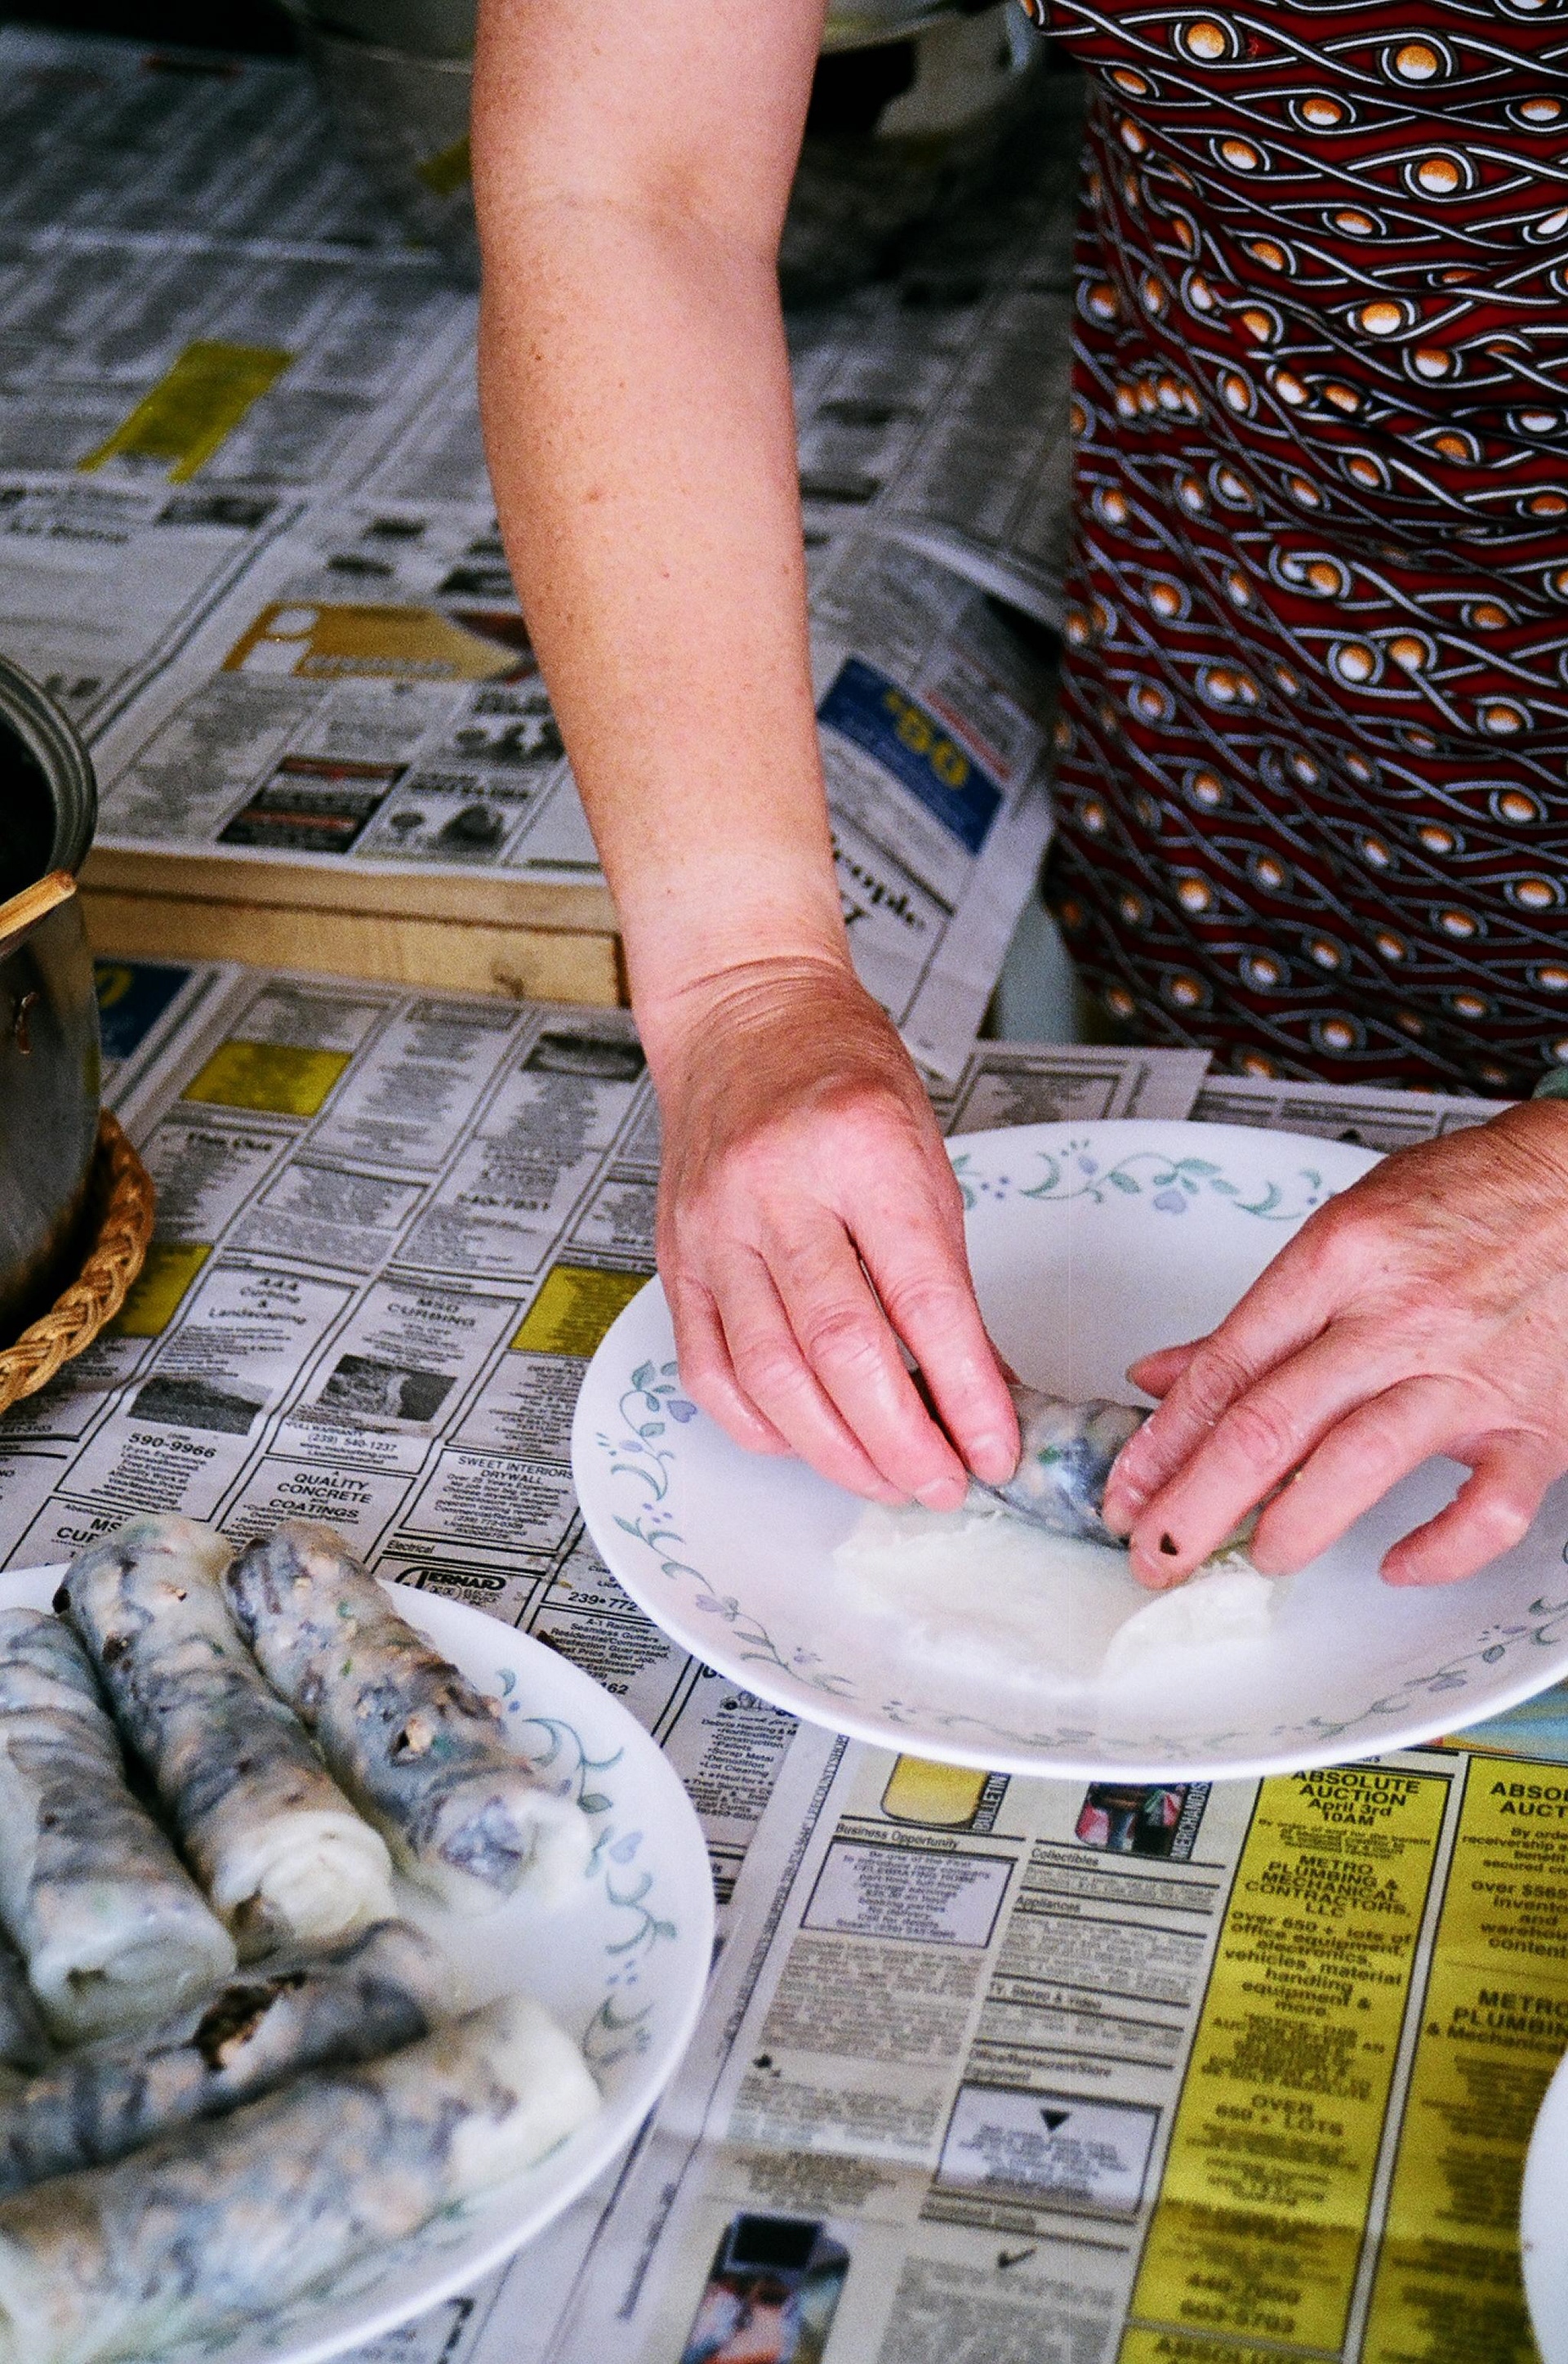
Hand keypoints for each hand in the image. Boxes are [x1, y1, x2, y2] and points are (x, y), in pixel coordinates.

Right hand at [642, 953, 1017, 1506]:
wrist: (743, 1015)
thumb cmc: (844, 1075)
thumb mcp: (926, 1155)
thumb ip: (945, 1274)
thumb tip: (979, 1390)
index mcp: (863, 1150)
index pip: (923, 1298)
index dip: (964, 1392)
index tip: (997, 1448)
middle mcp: (779, 1188)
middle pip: (839, 1349)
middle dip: (900, 1441)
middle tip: (943, 1483)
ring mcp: (715, 1224)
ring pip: (770, 1372)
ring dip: (835, 1450)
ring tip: (886, 1480)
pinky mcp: (675, 1254)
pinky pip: (708, 1366)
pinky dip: (760, 1424)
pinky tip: (804, 1442)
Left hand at [1101, 1101, 1567, 1588]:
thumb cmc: (1468, 1199)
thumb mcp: (1345, 1227)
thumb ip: (1257, 1315)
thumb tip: (1161, 1377)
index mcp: (1338, 1260)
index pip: (1227, 1368)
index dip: (1163, 1444)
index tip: (1124, 1493)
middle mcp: (1396, 1317)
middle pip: (1269, 1424)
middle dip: (1195, 1503)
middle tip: (1153, 1551)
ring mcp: (1468, 1373)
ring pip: (1358, 1464)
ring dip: (1291, 1527)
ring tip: (1254, 1557)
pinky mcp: (1536, 1424)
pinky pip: (1488, 1508)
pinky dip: (1441, 1548)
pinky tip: (1397, 1563)